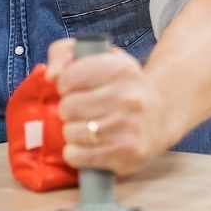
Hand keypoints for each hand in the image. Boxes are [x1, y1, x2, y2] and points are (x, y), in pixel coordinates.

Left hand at [47, 38, 169, 176]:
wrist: (159, 116)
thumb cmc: (120, 86)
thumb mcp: (97, 56)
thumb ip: (64, 53)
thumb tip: (51, 76)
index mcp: (120, 69)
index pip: (68, 77)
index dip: (65, 84)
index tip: (75, 87)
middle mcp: (127, 97)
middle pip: (68, 107)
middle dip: (69, 109)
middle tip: (83, 109)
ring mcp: (128, 127)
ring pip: (71, 132)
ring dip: (72, 131)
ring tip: (88, 126)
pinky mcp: (126, 154)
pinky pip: (78, 156)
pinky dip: (76, 153)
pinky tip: (89, 145)